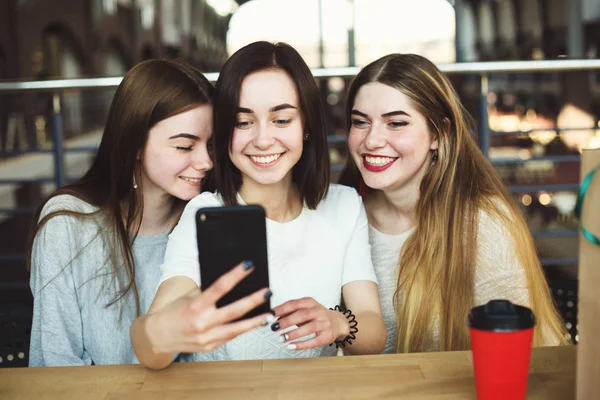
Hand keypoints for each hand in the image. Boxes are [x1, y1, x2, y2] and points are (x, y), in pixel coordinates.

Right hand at [146, 261, 273, 353]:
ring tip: (270, 313)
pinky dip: (243, 329)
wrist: (158, 335)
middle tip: (268, 291)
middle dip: (253, 301)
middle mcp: (202, 323)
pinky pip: (230, 337)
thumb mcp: (189, 297)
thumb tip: (233, 284)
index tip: (249, 265)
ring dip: (255, 321)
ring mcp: (206, 338)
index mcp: (195, 306)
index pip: (219, 287)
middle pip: (233, 311)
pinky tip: (255, 323)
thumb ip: (209, 293)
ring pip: (236, 329)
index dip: (235, 275)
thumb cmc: (175, 311)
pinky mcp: (210, 347)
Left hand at [271, 297, 349, 350]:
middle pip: (302, 314)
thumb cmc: (316, 316)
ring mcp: (324, 324)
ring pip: (309, 328)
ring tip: (282, 338)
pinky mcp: (327, 336)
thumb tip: (274, 317)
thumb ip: (290, 312)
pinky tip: (291, 346)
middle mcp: (319, 311)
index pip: (294, 303)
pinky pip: (314, 341)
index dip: (282, 309)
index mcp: (310, 302)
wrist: (338, 323)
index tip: (270, 314)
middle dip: (287, 321)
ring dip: (294, 333)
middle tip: (274, 327)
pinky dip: (302, 344)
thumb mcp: (304, 310)